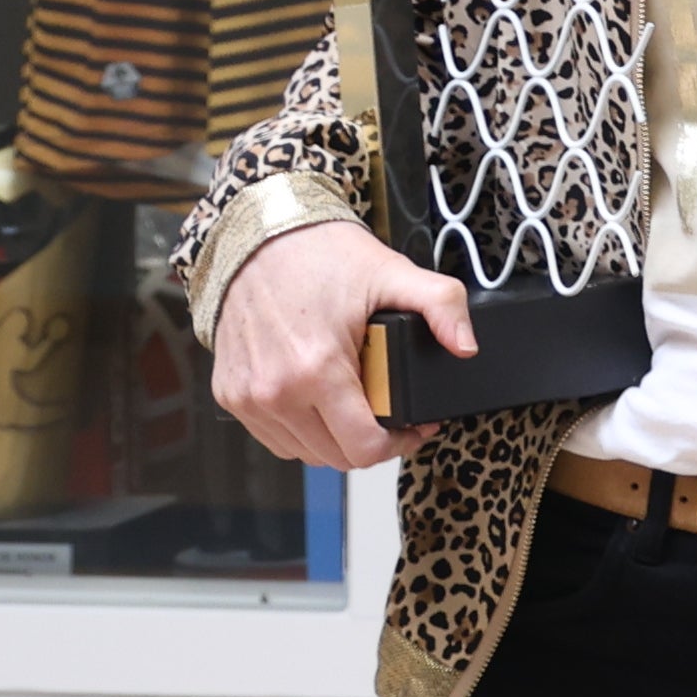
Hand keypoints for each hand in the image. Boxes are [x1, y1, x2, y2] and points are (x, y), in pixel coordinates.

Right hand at [209, 220, 471, 469]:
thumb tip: (466, 346)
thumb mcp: (394, 273)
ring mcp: (248, 398)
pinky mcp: (230, 395)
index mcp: (317, 370)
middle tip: (394, 412)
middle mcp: (275, 392)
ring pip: (304, 452)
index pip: (363, 448)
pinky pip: (274, 437)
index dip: (401, 444)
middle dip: (374, 440)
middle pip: (336, 457)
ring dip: (336, 438)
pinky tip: (323, 399)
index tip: (416, 426)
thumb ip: (442, 306)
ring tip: (359, 403)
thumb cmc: (321, 255)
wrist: (259, 238)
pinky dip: (302, 429)